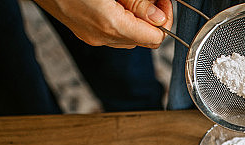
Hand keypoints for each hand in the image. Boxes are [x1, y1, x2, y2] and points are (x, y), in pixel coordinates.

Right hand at [34, 0, 173, 48]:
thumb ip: (138, 2)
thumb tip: (158, 17)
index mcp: (110, 25)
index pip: (154, 38)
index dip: (163, 19)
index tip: (162, 1)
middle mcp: (99, 36)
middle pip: (142, 39)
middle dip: (150, 18)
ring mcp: (89, 35)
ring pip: (127, 36)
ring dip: (135, 18)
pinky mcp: (81, 30)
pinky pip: (111, 31)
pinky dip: (119, 18)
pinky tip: (112, 1)